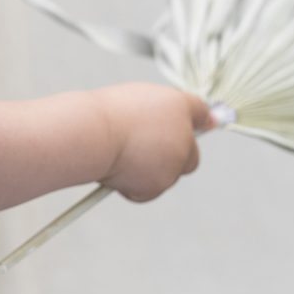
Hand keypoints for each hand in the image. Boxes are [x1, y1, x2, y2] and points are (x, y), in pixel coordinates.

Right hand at [94, 82, 212, 202]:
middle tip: (145, 157)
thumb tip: (168, 127)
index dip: (196, 122)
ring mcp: (175, 160)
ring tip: (121, 161)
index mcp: (177, 105)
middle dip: (174, 160)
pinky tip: (117, 174)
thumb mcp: (133, 102)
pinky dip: (134, 188)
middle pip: (191, 155)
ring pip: (167, 176)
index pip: (199, 113)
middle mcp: (184, 132)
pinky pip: (149, 191)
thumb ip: (157, 112)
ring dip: (149, 173)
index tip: (200, 126)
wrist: (92, 134)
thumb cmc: (103, 116)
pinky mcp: (161, 182)